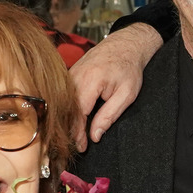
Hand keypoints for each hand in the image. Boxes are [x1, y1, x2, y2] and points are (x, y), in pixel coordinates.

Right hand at [69, 23, 161, 150]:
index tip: (82, 147)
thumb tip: (95, 135)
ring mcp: (70, 74)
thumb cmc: (128, 67)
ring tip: (76, 137)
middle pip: (67, 111)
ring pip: (64, 104)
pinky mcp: (69, 75)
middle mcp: (75, 76)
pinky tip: (75, 120)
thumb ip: (109, 116)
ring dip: (69, 121)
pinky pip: (66, 96)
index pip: (78, 114)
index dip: (78, 134)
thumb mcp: (126, 95)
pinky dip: (69, 110)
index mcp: (90, 81)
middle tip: (79, 146)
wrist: (125, 44)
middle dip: (71, 131)